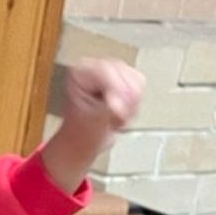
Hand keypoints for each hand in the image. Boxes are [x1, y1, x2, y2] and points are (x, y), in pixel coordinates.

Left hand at [39, 58, 146, 192]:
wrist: (79, 145)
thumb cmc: (77, 137)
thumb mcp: (90, 126)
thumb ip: (105, 112)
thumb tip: (116, 104)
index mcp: (80, 73)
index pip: (109, 71)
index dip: (117, 92)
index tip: (117, 112)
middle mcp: (93, 69)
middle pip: (125, 74)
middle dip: (125, 100)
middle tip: (116, 119)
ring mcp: (107, 74)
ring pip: (135, 81)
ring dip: (130, 103)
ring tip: (115, 119)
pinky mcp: (120, 82)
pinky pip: (139, 88)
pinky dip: (133, 104)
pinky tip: (120, 115)